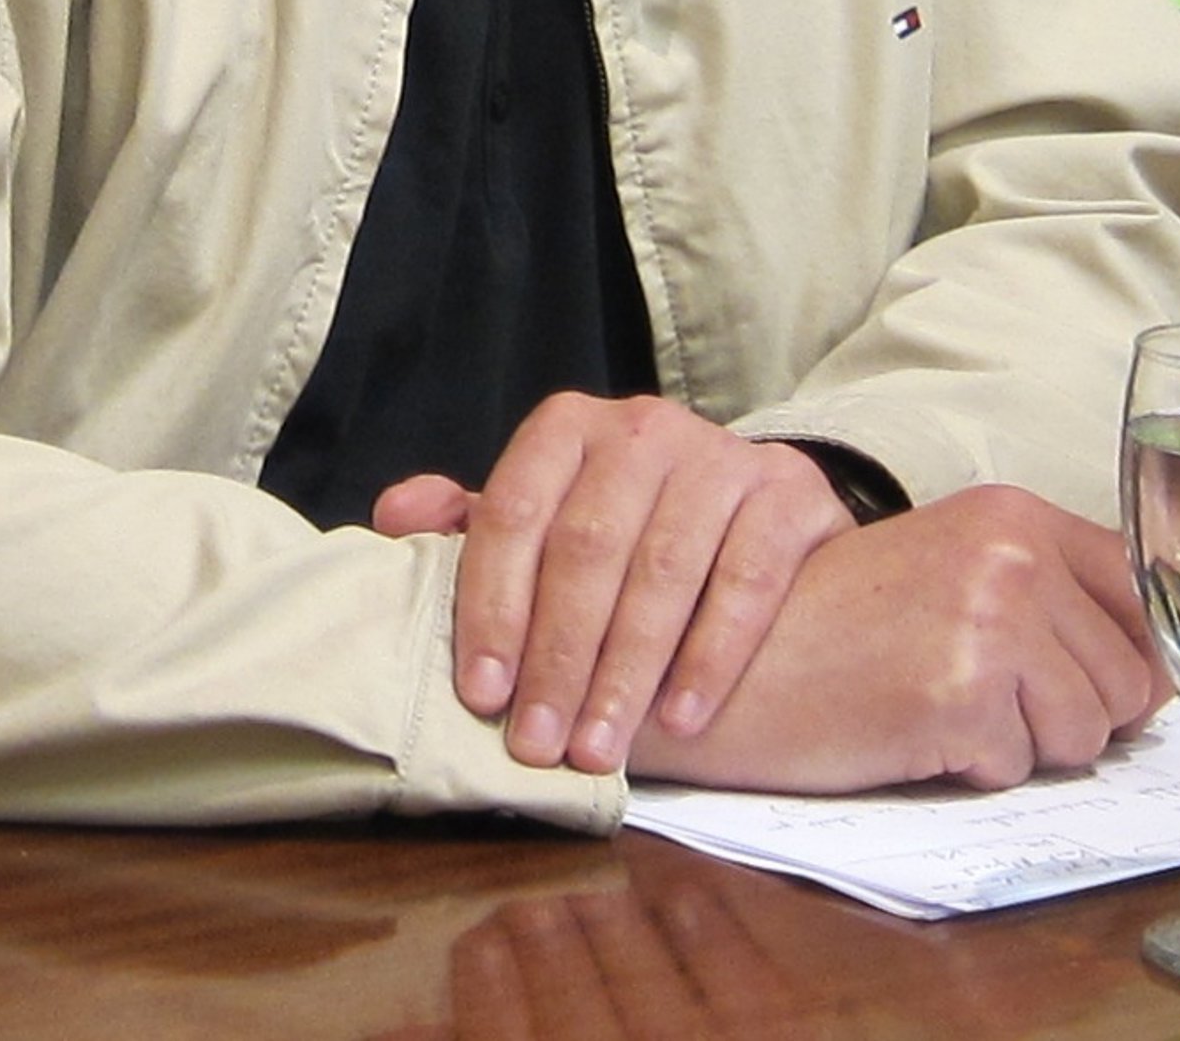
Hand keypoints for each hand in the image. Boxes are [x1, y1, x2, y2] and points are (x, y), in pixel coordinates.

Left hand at [372, 392, 853, 773]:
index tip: (482, 694)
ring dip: (626, 671)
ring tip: (600, 751)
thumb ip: (472, 521)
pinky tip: (683, 721)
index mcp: (569, 427)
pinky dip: (711, 656)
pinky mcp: (787, 495)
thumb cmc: (625, 525)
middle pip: (588, 548)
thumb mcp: (547, 512)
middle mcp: (643, 429)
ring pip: (665, 571)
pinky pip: (746, 582)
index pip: (515, 514)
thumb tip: (391, 517)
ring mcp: (721, 457)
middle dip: (559, 656)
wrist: (758, 506)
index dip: (493, 606)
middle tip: (538, 744)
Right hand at [626, 484, 1169, 792]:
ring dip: (1021, 744)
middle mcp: (1010, 551)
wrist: (727, 654)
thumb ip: (1048, 592)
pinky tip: (903, 725)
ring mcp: (989, 618)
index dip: (1119, 657)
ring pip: (1086, 732)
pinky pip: (1019, 769)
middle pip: (1130, 679)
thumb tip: (1157, 667)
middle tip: (972, 692)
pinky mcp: (960, 691)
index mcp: (1010, 512)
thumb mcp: (949, 573)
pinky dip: (968, 767)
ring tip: (933, 703)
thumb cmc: (834, 623)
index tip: (1066, 675)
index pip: (1141, 594)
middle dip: (1068, 712)